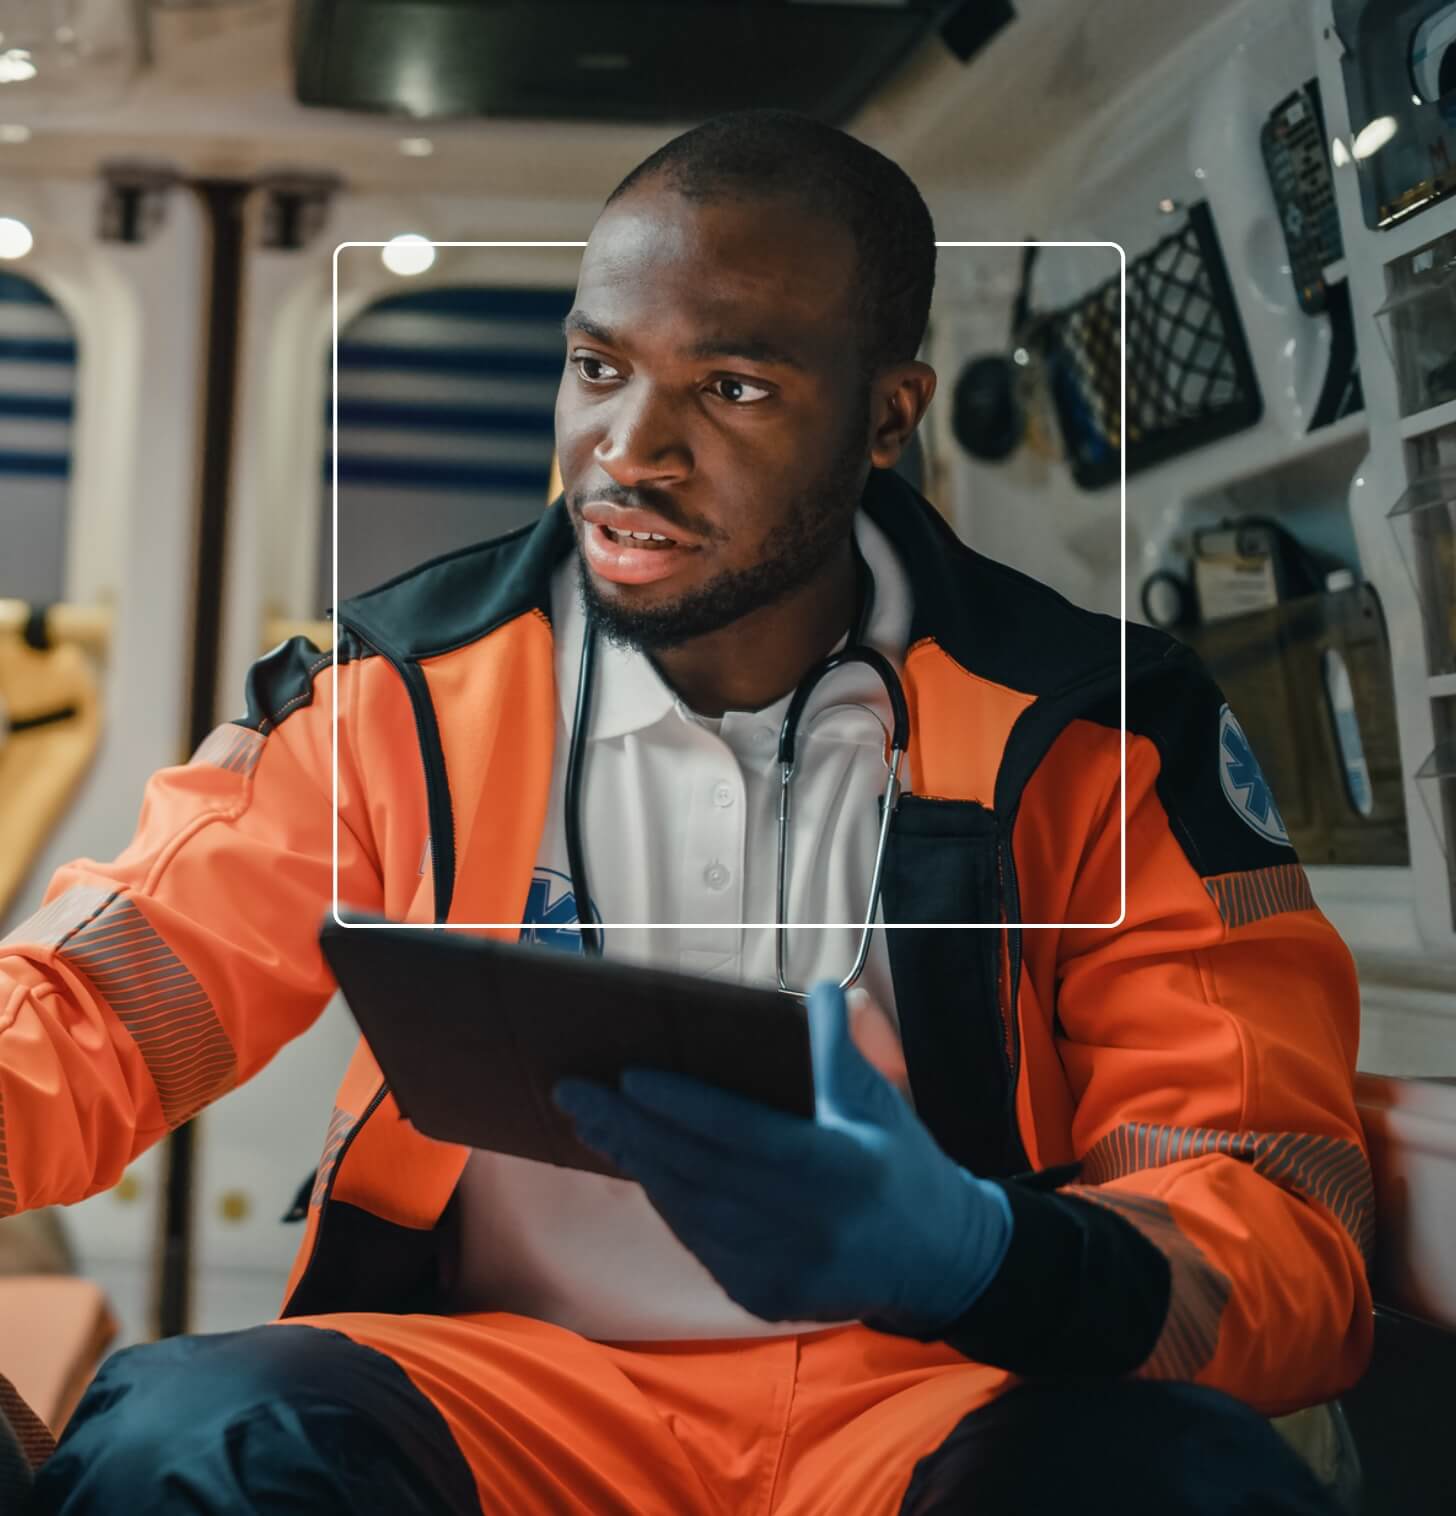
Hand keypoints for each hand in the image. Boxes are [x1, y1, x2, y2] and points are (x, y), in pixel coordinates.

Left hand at [552, 980, 1012, 1333]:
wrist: (940, 1264)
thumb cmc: (905, 1169)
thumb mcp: (881, 1104)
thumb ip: (841, 1051)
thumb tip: (820, 988)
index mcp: (837, 1169)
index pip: (742, 1133)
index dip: (682, 1105)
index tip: (629, 1075)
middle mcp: (804, 1224)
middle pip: (698, 1170)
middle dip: (629, 1127)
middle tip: (574, 1091)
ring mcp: (780, 1268)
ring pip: (687, 1208)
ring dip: (635, 1162)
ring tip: (591, 1120)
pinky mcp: (763, 1295)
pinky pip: (698, 1241)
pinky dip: (663, 1199)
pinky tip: (635, 1163)